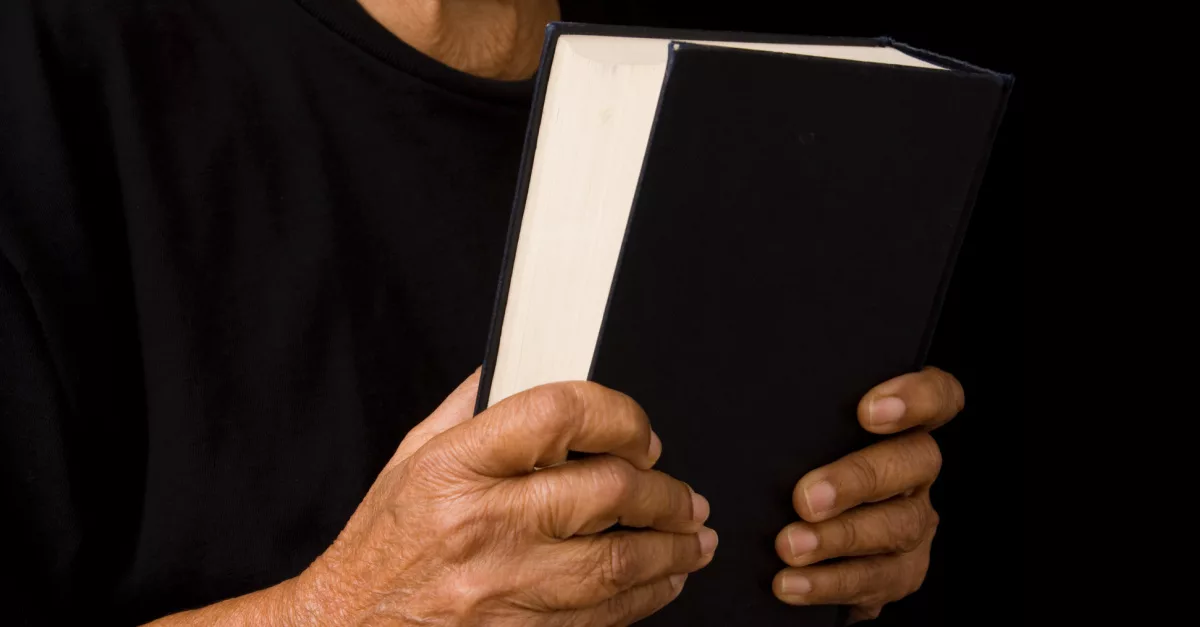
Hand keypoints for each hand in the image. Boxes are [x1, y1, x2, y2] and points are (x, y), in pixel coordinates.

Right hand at [291, 372, 715, 624]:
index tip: (640, 434)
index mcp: (456, 467)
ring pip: (619, 560)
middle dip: (663, 489)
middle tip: (684, 493)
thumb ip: (466, 408)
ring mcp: (505, 585)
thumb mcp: (410, 458)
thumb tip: (511, 365)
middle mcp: (484, 523)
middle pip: (605, 491)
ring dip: (673, 546)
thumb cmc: (381, 545)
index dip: (617, 416)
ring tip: (693, 534)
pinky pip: (605, 615)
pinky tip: (666, 580)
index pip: (558, 415)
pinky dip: (649, 596)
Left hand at [771, 367, 963, 622]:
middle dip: (858, 480)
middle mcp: (917, 473)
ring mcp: (914, 523)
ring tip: (790, 546)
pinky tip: (791, 582)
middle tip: (806, 497)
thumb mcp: (803, 441)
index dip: (917, 398)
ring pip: (897, 527)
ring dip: (839, 538)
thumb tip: (751, 416)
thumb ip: (801, 425)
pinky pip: (873, 579)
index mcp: (901, 427)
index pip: (938, 397)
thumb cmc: (798, 468)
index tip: (867, 410)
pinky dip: (828, 583)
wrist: (802, 543)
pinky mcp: (900, 572)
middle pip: (915, 463)